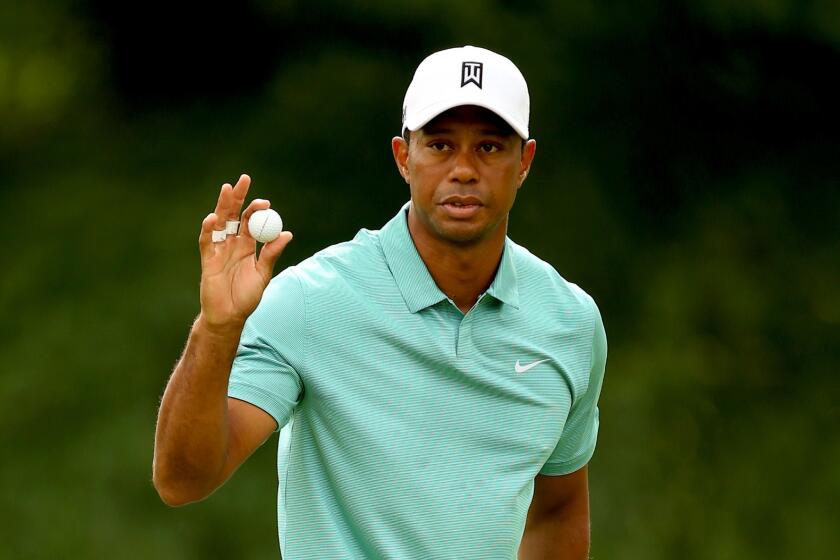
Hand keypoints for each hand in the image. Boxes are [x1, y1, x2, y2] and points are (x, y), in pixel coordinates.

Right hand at [198, 174, 292, 331]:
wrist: (230, 316)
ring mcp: (218, 250)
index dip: (256, 209)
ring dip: (223, 205)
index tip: (265, 202)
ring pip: (220, 223)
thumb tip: (287, 234)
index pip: (250, 221)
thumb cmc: (246, 297)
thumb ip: (272, 254)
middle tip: (244, 179)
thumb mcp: (263, 274)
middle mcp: (232, 244)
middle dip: (238, 197)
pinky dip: (208, 229)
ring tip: (228, 188)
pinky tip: (213, 218)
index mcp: (247, 246)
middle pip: (233, 215)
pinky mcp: (207, 260)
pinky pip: (206, 242)